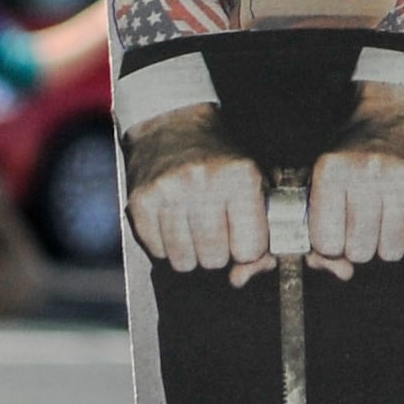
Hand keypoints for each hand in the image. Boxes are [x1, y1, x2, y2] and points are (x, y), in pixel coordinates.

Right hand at [126, 150, 267, 276]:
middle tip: (216, 226)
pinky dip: (167, 245)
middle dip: (218, 251)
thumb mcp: (257, 184)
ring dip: (191, 251)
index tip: (243, 232)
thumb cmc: (223, 161)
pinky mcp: (140, 202)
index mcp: (241, 176)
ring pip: (184, 263)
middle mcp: (203, 183)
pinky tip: (173, 220)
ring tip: (194, 223)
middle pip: (215, 260)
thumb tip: (241, 279)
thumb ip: (262, 235)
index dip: (247, 247)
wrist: (173, 125)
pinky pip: (158, 253)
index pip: (250, 249)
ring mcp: (168, 192)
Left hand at [305, 140, 403, 275]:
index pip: (327, 244)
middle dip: (361, 244)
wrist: (398, 116)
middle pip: (360, 252)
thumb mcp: (323, 183)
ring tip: (387, 216)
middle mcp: (368, 170)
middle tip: (365, 220)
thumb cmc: (353, 156)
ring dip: (389, 242)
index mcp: (332, 169)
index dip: (332, 242)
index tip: (338, 225)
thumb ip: (319, 234)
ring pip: (392, 252)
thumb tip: (342, 272)